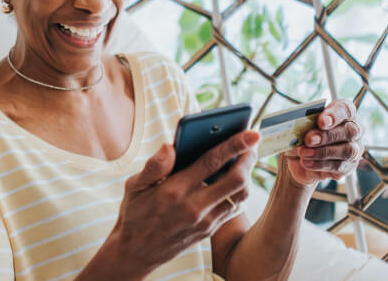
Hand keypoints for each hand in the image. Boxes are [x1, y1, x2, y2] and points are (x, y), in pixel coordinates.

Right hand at [91, 131, 258, 278]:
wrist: (136, 253)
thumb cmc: (135, 213)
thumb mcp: (134, 187)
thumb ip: (154, 166)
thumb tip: (169, 146)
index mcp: (174, 190)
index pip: (211, 162)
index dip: (234, 145)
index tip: (251, 133)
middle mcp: (193, 207)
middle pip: (236, 180)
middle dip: (249, 158)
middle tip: (253, 142)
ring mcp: (204, 221)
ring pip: (239, 195)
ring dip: (248, 174)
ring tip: (246, 157)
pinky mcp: (209, 230)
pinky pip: (233, 208)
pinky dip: (239, 191)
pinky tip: (235, 178)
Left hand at [284, 99, 363, 187]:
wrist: (298, 159)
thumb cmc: (302, 136)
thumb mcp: (297, 128)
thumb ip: (301, 125)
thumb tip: (298, 130)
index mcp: (342, 113)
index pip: (346, 109)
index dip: (335, 115)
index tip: (321, 121)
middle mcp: (353, 130)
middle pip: (350, 131)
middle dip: (327, 136)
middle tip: (309, 140)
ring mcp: (353, 150)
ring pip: (347, 151)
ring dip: (323, 152)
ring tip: (304, 153)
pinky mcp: (347, 167)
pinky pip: (339, 166)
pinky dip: (320, 165)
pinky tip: (307, 162)